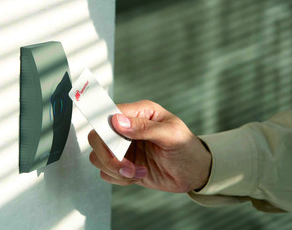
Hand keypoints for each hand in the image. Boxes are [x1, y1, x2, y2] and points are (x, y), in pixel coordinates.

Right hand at [88, 100, 211, 192]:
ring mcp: (124, 148)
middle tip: (127, 166)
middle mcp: (127, 129)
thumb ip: (144, 127)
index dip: (105, 129)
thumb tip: (117, 122)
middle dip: (108, 156)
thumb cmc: (187, 148)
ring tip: (137, 172)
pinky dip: (119, 178)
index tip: (114, 145)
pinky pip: (106, 172)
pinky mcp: (123, 164)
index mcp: (139, 113)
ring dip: (115, 169)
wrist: (194, 173)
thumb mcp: (171, 134)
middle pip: (97, 137)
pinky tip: (137, 175)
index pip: (109, 114)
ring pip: (98, 157)